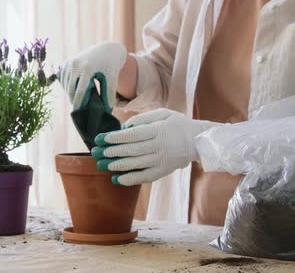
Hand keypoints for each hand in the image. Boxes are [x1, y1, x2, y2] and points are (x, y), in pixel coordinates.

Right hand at [60, 41, 126, 110]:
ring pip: (65, 85)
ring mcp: (69, 62)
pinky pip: (63, 78)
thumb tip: (107, 110)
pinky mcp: (66, 62)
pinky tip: (73, 91)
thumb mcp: (112, 79)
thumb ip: (110, 94)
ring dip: (69, 94)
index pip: (79, 91)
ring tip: (77, 100)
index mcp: (87, 68)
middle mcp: (76, 64)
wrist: (107, 49)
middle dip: (73, 100)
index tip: (78, 112)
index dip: (78, 104)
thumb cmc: (111, 66)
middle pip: (70, 89)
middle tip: (78, 109)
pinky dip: (67, 86)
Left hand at [91, 109, 215, 185]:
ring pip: (135, 164)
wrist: (199, 141)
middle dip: (110, 152)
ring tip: (102, 164)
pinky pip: (144, 177)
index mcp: (157, 130)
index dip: (114, 138)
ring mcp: (161, 160)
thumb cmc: (178, 124)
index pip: (131, 135)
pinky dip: (130, 179)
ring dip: (116, 165)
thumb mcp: (163, 113)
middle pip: (130, 150)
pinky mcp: (163, 171)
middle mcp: (158, 146)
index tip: (100, 138)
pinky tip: (117, 179)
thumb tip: (125, 127)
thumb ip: (144, 119)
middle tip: (95, 152)